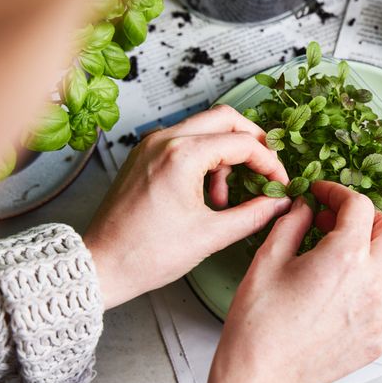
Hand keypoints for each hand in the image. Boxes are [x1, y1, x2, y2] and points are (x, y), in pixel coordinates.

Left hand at [85, 105, 290, 308]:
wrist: (102, 264)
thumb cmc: (146, 253)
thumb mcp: (210, 236)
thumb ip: (253, 215)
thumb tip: (279, 204)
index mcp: (182, 155)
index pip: (243, 143)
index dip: (269, 163)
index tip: (279, 183)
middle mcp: (165, 139)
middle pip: (225, 118)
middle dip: (252, 142)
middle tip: (266, 169)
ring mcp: (151, 144)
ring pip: (205, 127)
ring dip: (227, 153)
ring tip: (227, 197)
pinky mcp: (144, 154)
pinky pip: (185, 140)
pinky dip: (205, 158)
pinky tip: (207, 194)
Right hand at [201, 182, 381, 382]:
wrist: (262, 374)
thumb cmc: (260, 321)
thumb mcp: (269, 258)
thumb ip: (293, 222)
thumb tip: (306, 207)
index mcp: (346, 256)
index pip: (360, 205)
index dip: (338, 193)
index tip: (323, 195)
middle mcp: (372, 282)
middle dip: (368, 218)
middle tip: (339, 223)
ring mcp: (381, 312)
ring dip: (375, 253)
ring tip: (343, 260)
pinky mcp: (381, 337)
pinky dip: (378, 290)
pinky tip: (350, 293)